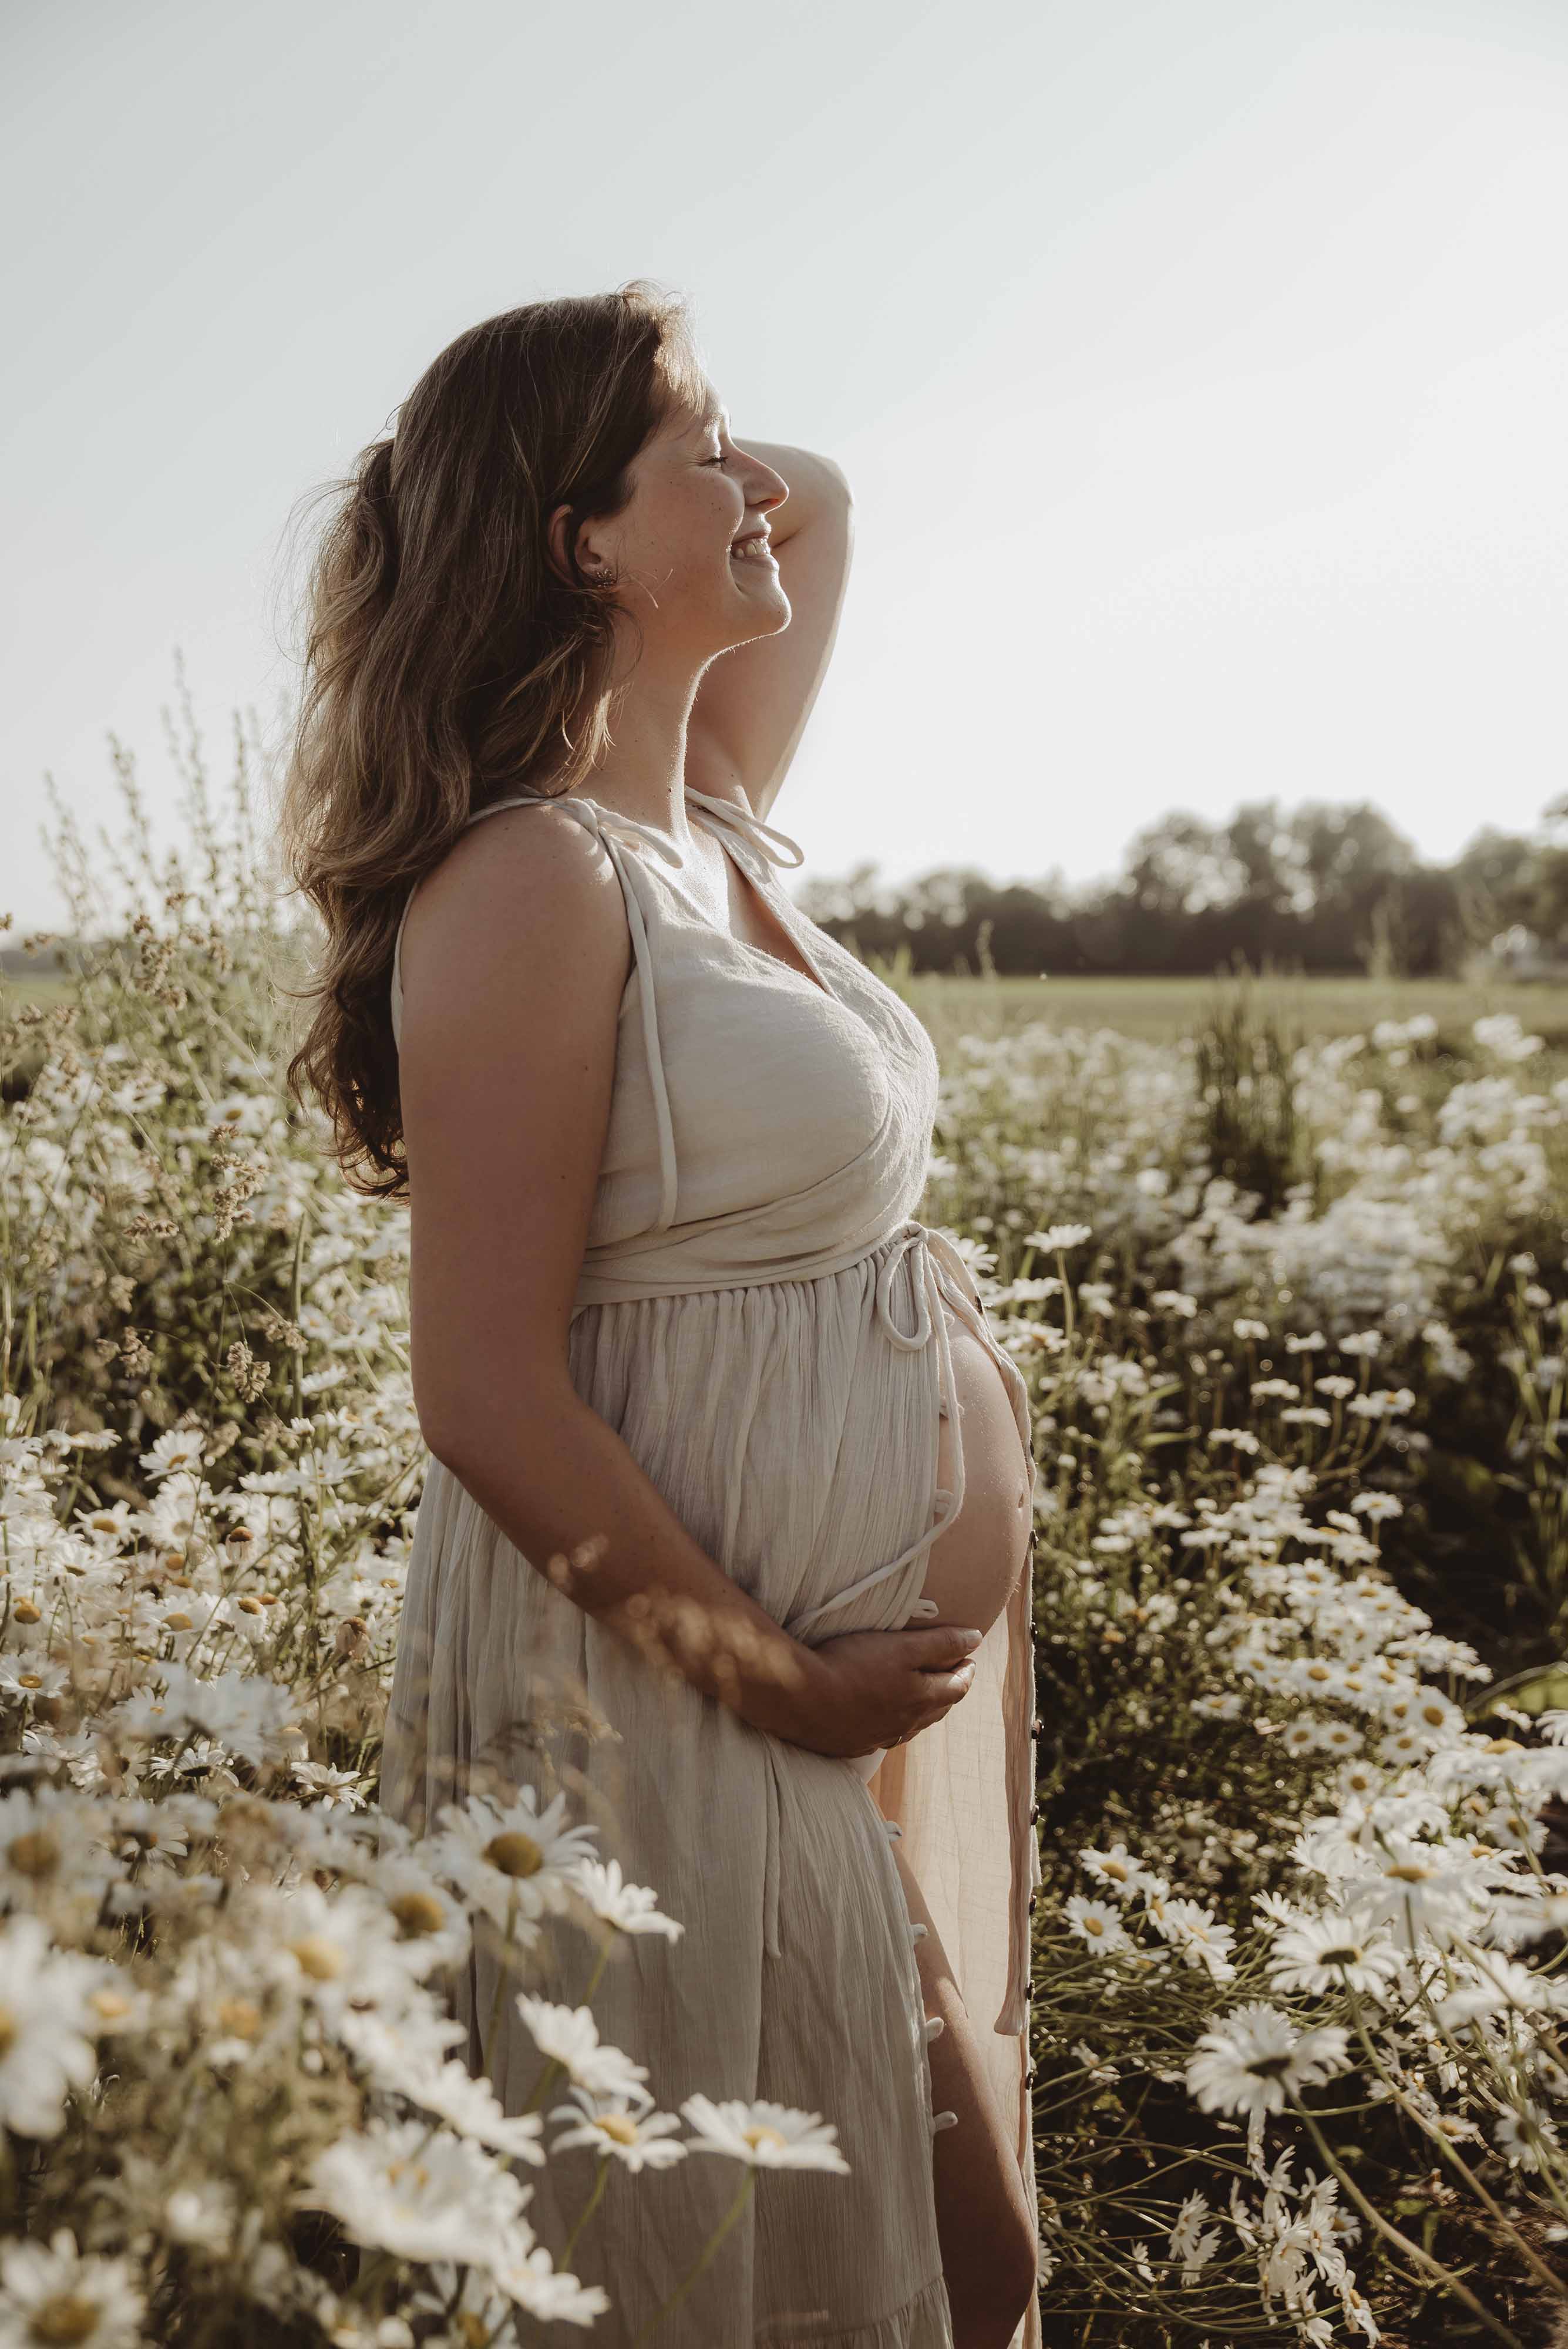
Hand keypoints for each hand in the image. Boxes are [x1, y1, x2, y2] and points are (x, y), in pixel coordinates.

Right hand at [775, 1622, 984, 1759]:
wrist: (800, 1698)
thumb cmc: (851, 1665)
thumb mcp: (901, 1647)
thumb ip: (940, 1643)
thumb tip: (976, 1639)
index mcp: (921, 1700)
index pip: (956, 1687)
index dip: (966, 1671)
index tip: (969, 1659)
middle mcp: (904, 1724)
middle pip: (937, 1709)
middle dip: (949, 1691)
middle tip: (953, 1676)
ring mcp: (877, 1737)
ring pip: (911, 1726)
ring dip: (924, 1711)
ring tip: (924, 1697)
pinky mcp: (852, 1743)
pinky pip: (883, 1736)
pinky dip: (894, 1724)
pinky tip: (884, 1718)